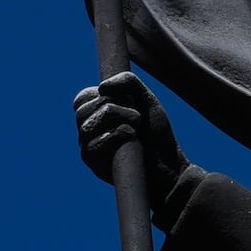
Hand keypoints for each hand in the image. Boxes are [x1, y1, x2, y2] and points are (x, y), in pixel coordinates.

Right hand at [73, 71, 186, 187]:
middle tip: (136, 114)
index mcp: (96, 115)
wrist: (168, 167)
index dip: (100, 94)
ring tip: (137, 124)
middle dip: (112, 105)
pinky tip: (131, 135)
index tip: (125, 99)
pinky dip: (114, 135)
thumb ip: (129, 83)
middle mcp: (88, 132)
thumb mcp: (146, 100)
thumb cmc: (156, 135)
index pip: (82, 98)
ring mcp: (89, 149)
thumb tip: (102, 87)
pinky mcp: (95, 165)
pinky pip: (93, 145)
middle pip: (83, 110)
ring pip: (87, 125)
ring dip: (116, 117)